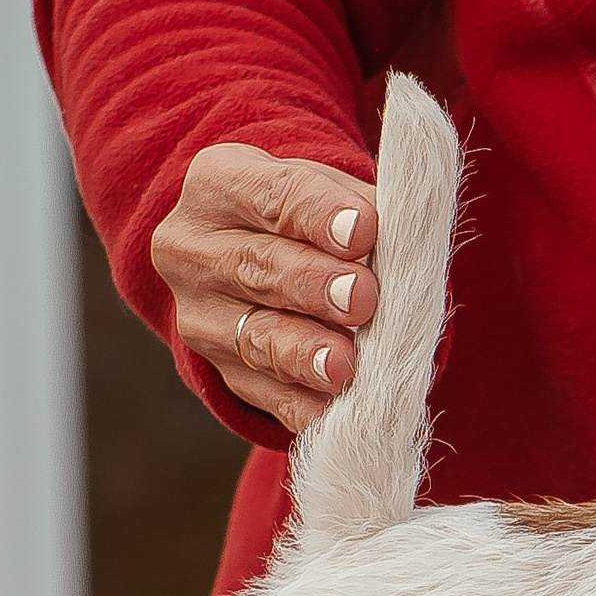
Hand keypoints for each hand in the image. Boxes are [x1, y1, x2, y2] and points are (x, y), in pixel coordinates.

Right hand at [151, 144, 381, 431]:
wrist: (269, 258)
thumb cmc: (313, 218)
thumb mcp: (334, 193)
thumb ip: (366, 213)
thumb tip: (404, 247)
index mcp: (218, 183)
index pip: (270, 195)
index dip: (318, 214)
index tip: (364, 231)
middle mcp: (192, 248)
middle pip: (256, 266)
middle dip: (313, 285)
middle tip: (362, 299)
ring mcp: (199, 315)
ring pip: (253, 336)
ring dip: (302, 353)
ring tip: (342, 365)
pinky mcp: (219, 370)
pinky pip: (261, 392)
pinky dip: (300, 405)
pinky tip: (332, 412)